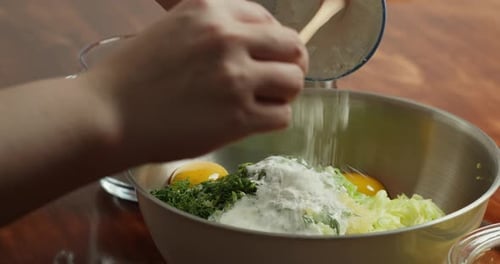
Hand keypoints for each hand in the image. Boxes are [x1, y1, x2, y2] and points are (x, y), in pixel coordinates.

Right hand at [84, 0, 308, 162]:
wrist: (108, 114)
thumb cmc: (133, 75)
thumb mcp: (174, 29)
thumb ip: (215, 29)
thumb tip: (254, 40)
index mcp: (211, 10)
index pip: (270, 20)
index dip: (273, 41)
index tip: (266, 57)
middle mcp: (228, 38)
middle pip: (293, 47)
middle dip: (290, 64)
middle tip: (278, 80)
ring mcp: (236, 78)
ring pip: (293, 82)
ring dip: (283, 94)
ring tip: (263, 102)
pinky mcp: (238, 117)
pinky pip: (282, 117)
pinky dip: (271, 120)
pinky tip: (251, 121)